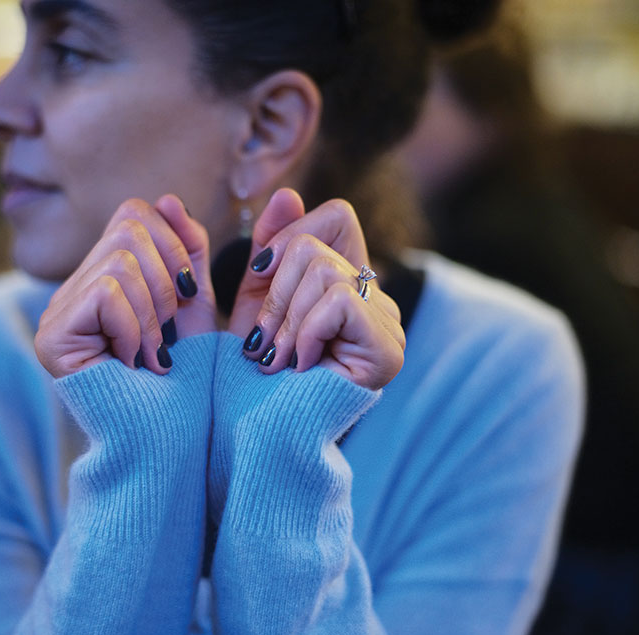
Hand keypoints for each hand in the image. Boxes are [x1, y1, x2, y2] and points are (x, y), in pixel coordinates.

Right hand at [35, 195, 215, 377]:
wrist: (172, 437)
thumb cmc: (187, 376)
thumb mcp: (194, 303)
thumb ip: (186, 250)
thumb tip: (168, 199)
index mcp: (107, 275)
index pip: (136, 212)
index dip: (173, 245)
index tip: (184, 299)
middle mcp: (74, 287)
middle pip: (128, 227)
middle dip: (167, 280)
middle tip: (167, 332)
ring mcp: (57, 311)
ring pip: (120, 261)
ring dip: (154, 312)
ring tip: (153, 353)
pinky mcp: (51, 336)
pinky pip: (107, 293)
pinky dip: (136, 329)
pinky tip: (135, 363)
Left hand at [229, 189, 403, 388]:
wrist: (255, 436)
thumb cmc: (250, 376)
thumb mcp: (252, 302)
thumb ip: (267, 250)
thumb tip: (285, 194)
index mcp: (344, 282)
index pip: (336, 214)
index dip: (289, 236)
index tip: (259, 275)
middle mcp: (373, 297)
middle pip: (318, 243)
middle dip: (274, 293)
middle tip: (264, 342)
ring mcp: (387, 322)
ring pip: (323, 271)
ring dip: (285, 322)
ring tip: (279, 360)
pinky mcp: (388, 348)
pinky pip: (337, 301)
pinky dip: (306, 333)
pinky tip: (302, 366)